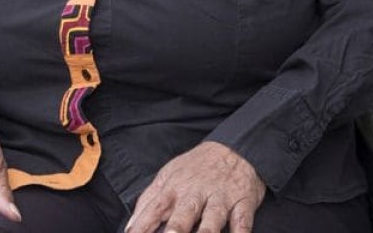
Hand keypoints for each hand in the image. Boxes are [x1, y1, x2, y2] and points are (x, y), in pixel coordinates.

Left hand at [127, 141, 265, 232]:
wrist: (234, 148)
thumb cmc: (196, 169)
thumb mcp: (168, 176)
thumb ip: (148, 201)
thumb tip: (130, 227)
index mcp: (174, 188)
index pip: (154, 208)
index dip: (142, 226)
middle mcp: (195, 194)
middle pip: (183, 216)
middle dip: (175, 230)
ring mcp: (220, 199)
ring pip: (212, 220)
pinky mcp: (242, 203)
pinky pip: (242, 221)